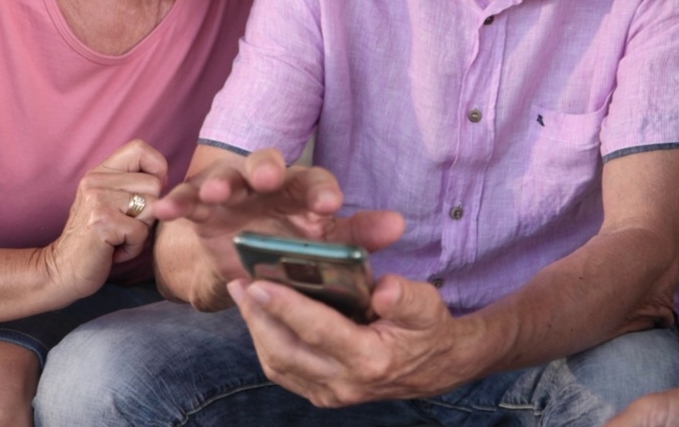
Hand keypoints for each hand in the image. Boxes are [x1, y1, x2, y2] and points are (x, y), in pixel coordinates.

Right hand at [38, 139, 165, 300]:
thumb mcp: (112, 204)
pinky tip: (113, 250)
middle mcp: (96, 181)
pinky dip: (133, 248)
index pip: (140, 148)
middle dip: (149, 212)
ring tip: (119, 238)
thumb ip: (133, 186)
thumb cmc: (98, 240)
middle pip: (154, 184)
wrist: (61, 270)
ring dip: (142, 231)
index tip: (148, 193)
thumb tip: (166, 179)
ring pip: (152, 208)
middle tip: (124, 226)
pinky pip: (141, 232)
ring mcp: (97, 199)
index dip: (156, 168)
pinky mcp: (101, 221)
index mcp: (100, 173)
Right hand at [154, 148, 404, 304]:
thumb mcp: (330, 246)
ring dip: (218, 182)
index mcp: (304, 190)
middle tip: (267, 177)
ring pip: (224, 178)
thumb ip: (360, 235)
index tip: (331, 204)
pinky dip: (176, 202)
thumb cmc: (299, 247)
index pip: (316, 182)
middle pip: (265, 164)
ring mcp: (233, 193)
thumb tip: (399, 225)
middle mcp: (268, 184)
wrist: (257, 266)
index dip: (321, 190)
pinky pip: (187, 201)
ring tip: (213, 193)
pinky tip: (163, 209)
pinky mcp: (202, 210)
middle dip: (264, 167)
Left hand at [228, 273, 471, 405]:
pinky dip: (266, 343)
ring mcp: (331, 393)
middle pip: (285, 352)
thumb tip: (382, 289)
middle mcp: (345, 382)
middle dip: (257, 317)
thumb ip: (406, 296)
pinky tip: (260, 317)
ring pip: (277, 364)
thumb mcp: (428, 306)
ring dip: (256, 330)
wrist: (437, 369)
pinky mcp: (322, 394)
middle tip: (241, 284)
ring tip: (243, 295)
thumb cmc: (428, 329)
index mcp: (370, 359)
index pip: (318, 331)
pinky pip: (284, 371)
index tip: (259, 283)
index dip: (286, 307)